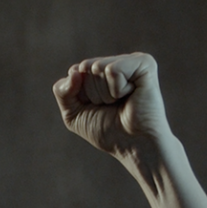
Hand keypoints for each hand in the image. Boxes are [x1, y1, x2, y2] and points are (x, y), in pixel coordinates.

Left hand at [53, 52, 169, 156]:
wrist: (134, 146)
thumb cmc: (108, 132)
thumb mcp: (74, 115)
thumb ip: (62, 92)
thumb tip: (76, 70)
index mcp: (101, 73)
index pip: (75, 72)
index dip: (81, 96)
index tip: (98, 108)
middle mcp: (115, 63)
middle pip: (85, 68)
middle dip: (94, 95)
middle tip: (113, 107)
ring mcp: (130, 61)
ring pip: (98, 68)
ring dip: (106, 94)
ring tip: (122, 103)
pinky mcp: (144, 63)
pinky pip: (113, 69)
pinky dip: (117, 89)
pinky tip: (131, 96)